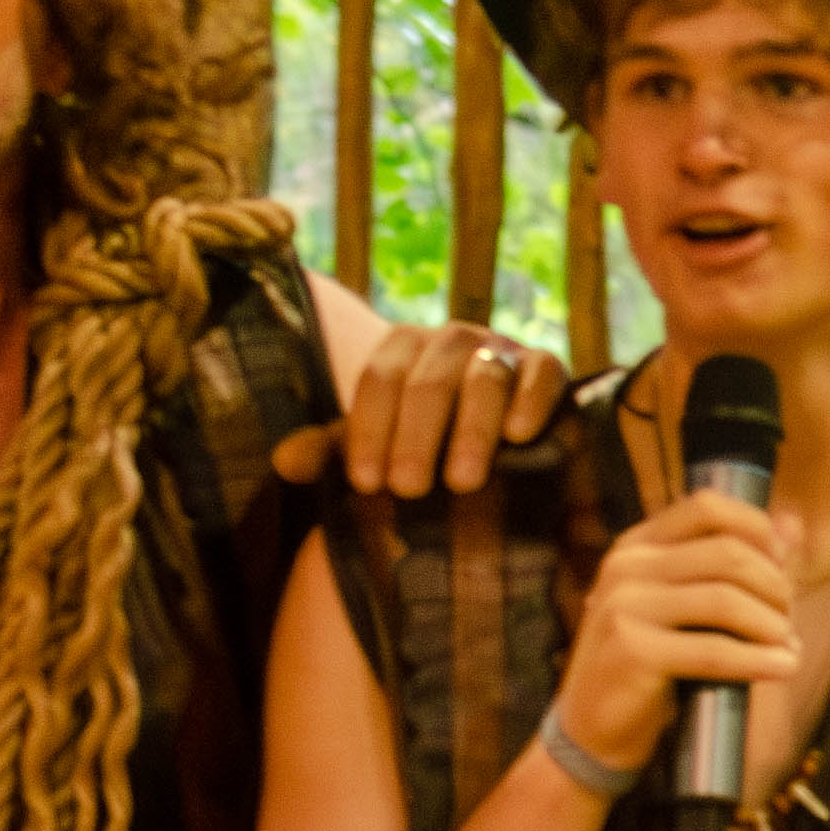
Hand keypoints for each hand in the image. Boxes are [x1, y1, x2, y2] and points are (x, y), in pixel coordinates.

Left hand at [273, 319, 570, 498]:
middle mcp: (450, 340)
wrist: (493, 430)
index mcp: (401, 348)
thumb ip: (329, 450)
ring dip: (471, 430)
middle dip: (416, 438)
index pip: (378, 380)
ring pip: (483, 378)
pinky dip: (531, 400)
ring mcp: (499, 348)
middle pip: (427, 382)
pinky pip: (541, 372)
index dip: (368, 431)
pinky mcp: (545, 365)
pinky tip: (520, 436)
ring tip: (462, 482)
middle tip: (409, 490)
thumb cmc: (422, 441)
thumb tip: (284, 462)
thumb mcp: (373, 443)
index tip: (366, 484)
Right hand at [551, 487, 795, 777]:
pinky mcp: (632, 652)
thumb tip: (794, 525)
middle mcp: (625, 567)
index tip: (784, 563)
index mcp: (636, 546)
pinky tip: (784, 667)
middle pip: (726, 553)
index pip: (706, 507)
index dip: (757, 528)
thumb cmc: (648, 666)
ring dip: (772, 624)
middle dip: (774, 585)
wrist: (593, 730)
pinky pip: (714, 651)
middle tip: (789, 617)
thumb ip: (731, 565)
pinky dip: (758, 660)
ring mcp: (624, 607)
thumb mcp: (682, 606)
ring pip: (725, 599)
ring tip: (789, 646)